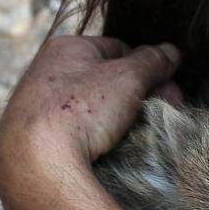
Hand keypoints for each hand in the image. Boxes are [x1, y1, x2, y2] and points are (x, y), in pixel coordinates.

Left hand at [0, 36, 179, 192]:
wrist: (37, 162)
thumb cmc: (81, 110)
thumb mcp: (128, 77)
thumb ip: (153, 61)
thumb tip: (171, 51)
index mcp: (66, 47)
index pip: (122, 49)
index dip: (149, 68)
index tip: (168, 90)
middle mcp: (48, 71)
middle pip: (111, 78)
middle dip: (140, 94)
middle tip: (163, 111)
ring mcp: (40, 104)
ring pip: (97, 104)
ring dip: (123, 115)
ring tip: (137, 131)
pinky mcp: (38, 134)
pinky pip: (79, 127)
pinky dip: (99, 133)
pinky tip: (110, 145)